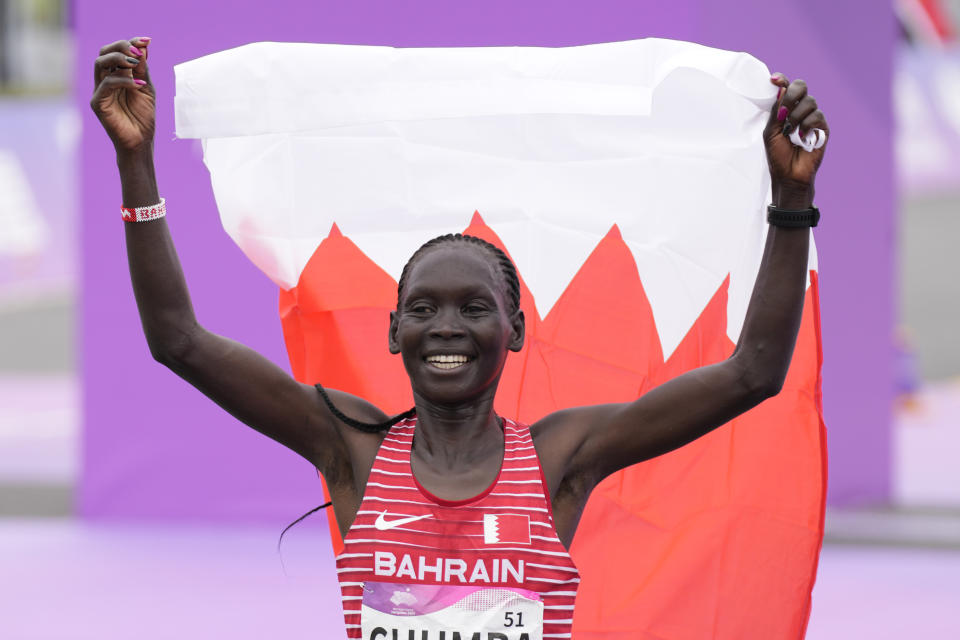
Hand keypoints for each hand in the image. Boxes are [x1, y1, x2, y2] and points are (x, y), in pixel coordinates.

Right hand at [90, 37, 154, 152]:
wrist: (140, 142)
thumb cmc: (143, 117)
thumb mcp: (146, 88)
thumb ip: (142, 69)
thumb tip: (143, 46)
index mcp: (117, 75)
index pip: (117, 51)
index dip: (131, 42)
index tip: (147, 40)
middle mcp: (105, 79)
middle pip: (104, 52)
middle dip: (122, 46)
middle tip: (139, 52)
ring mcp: (100, 90)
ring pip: (100, 63)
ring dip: (119, 58)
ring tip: (136, 63)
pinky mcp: (97, 102)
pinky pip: (107, 83)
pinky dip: (124, 80)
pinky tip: (139, 85)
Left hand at [764, 73, 828, 207]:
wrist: (788, 175)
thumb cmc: (777, 155)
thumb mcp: (770, 132)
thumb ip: (776, 111)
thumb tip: (780, 88)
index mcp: (785, 109)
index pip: (787, 87)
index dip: (782, 80)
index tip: (774, 80)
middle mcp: (799, 110)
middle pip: (801, 87)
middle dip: (792, 95)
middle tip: (783, 111)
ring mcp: (812, 118)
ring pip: (810, 102)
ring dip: (796, 116)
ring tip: (789, 132)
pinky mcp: (823, 128)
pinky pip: (818, 116)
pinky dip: (807, 125)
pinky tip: (801, 137)